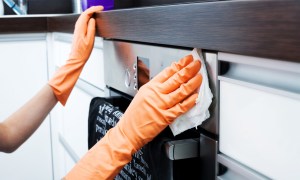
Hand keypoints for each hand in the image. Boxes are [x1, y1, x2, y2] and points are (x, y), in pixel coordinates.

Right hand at [64, 55, 201, 178]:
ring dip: (193, 83)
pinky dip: (190, 101)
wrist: (128, 132)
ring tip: (199, 77)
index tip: (187, 60)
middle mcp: (156, 94)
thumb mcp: (142, 95)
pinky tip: (196, 96)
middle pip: (176, 78)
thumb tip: (170, 79)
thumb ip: (155, 87)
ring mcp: (161, 105)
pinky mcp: (166, 117)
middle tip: (197, 64)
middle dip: (189, 69)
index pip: (168, 72)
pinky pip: (181, 107)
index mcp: (150, 87)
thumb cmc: (134, 115)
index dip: (180, 64)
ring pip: (181, 91)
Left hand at [70, 6, 102, 61]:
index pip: (86, 14)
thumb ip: (91, 28)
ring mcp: (77, 29)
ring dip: (90, 13)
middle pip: (84, 14)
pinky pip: (83, 21)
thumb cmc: (83, 52)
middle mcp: (77, 27)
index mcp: (80, 28)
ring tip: (96, 11)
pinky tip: (91, 19)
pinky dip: (87, 17)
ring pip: (83, 17)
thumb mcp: (90, 40)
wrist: (76, 58)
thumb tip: (92, 20)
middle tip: (100, 8)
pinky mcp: (78, 32)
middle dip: (92, 9)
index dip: (94, 9)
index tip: (100, 8)